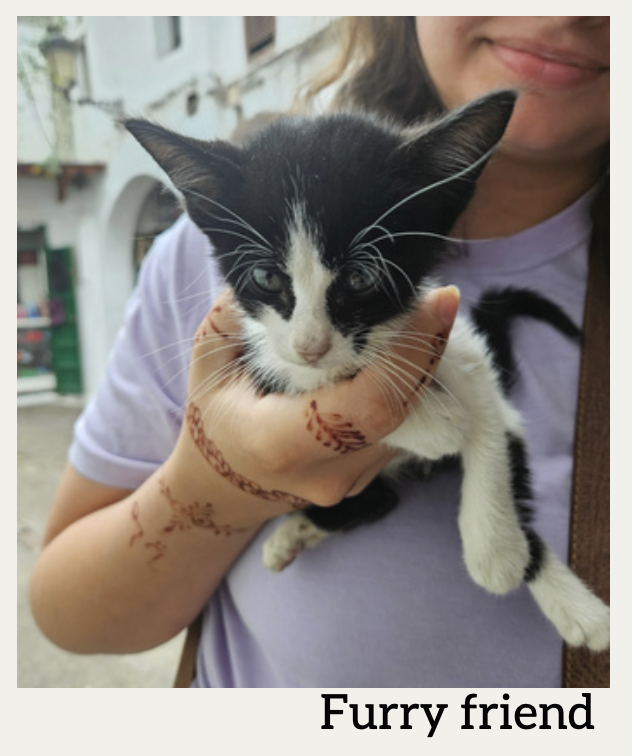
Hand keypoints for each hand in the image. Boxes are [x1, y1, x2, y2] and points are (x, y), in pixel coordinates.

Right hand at [172, 286, 458, 519]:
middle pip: (402, 408)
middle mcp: (327, 470)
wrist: (227, 484)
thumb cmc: (215, 417)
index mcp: (280, 442)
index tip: (437, 301)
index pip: (369, 404)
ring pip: (412, 418)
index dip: (410, 354)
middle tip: (433, 299)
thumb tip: (275, 268)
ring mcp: (353, 479)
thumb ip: (232, 316)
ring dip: (421, 366)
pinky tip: (397, 354)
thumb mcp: (208, 362)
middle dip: (426, 349)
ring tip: (416, 318)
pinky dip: (407, 386)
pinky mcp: (370, 474)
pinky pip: (404, 425)